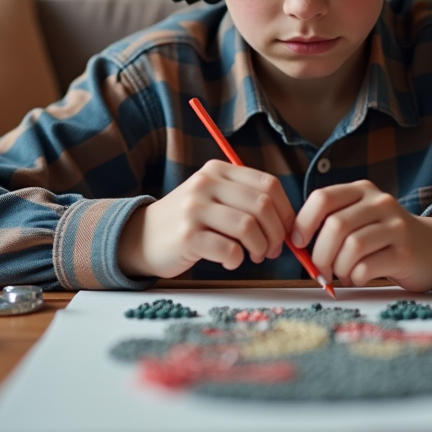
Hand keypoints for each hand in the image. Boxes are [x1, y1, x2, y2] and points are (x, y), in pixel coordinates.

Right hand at [118, 160, 294, 278]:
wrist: (141, 237)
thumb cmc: (189, 222)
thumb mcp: (213, 197)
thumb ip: (246, 200)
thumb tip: (289, 223)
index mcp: (217, 170)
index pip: (269, 184)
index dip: (286, 211)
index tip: (288, 231)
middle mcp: (205, 184)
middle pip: (262, 205)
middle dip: (277, 233)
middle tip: (273, 250)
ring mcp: (194, 209)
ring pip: (248, 227)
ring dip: (260, 248)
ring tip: (254, 256)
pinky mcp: (186, 236)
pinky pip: (229, 250)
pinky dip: (237, 260)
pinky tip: (230, 261)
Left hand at [292, 180, 431, 291]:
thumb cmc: (383, 238)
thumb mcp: (359, 218)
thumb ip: (330, 222)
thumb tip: (293, 241)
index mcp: (362, 190)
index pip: (322, 198)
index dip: (303, 222)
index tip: (299, 242)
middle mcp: (380, 203)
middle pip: (335, 226)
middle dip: (319, 254)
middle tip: (320, 271)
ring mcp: (396, 226)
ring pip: (351, 247)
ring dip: (338, 268)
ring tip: (343, 274)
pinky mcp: (405, 252)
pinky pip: (367, 268)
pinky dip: (355, 278)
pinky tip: (359, 278)